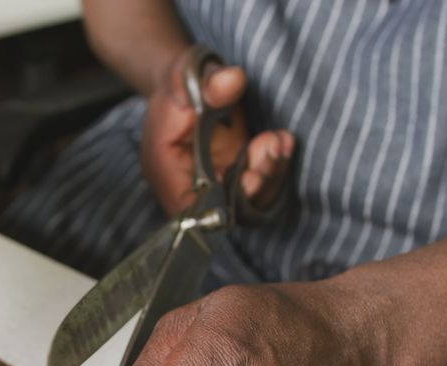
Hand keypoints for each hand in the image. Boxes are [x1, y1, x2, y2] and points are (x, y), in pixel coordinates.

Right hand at [142, 48, 294, 216]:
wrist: (189, 81)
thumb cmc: (181, 82)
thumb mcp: (189, 74)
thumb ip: (209, 81)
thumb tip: (232, 79)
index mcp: (164, 169)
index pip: (189, 209)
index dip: (221, 204)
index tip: (250, 177)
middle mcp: (189, 184)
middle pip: (224, 209)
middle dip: (255, 183)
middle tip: (271, 148)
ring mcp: (214, 182)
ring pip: (246, 201)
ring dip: (269, 174)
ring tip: (279, 140)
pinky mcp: (234, 175)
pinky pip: (257, 185)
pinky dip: (273, 167)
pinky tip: (281, 140)